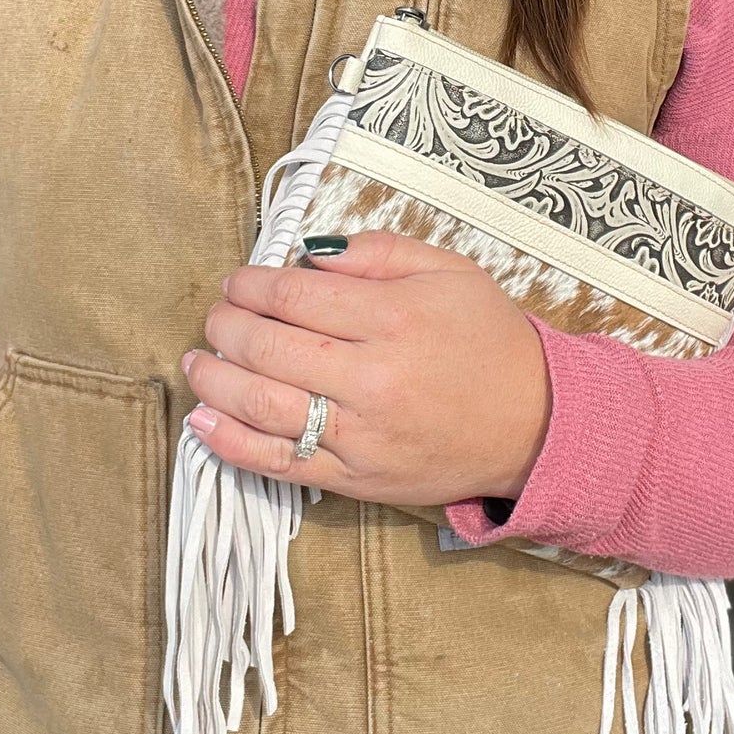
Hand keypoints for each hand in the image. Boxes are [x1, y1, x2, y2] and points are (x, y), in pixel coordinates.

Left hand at [182, 231, 551, 505]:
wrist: (534, 423)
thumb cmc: (489, 341)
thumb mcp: (448, 271)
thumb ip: (376, 253)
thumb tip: (307, 255)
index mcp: (394, 318)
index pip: (294, 295)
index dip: (251, 284)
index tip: (239, 282)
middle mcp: (372, 377)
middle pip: (268, 346)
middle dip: (225, 326)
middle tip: (216, 316)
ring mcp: (361, 434)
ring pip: (262, 405)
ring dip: (215, 380)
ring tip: (198, 361)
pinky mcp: (356, 480)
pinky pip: (279, 462)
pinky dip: (230, 444)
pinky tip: (202, 421)